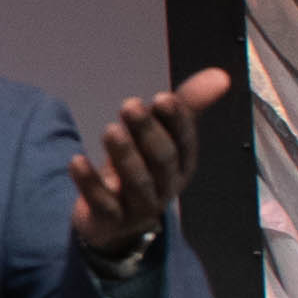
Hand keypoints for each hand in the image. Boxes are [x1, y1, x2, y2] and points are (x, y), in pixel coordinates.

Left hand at [70, 69, 235, 264]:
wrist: (115, 222)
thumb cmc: (143, 168)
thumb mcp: (163, 136)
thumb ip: (187, 105)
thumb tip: (221, 75)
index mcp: (182, 165)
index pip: (184, 142)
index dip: (176, 121)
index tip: (162, 98)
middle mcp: (165, 187)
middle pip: (162, 160)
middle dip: (148, 133)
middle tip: (129, 106)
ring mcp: (139, 206)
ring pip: (137, 182)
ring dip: (124, 155)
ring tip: (110, 130)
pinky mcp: (110, 220)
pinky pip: (102, 202)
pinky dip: (90, 182)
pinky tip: (76, 161)